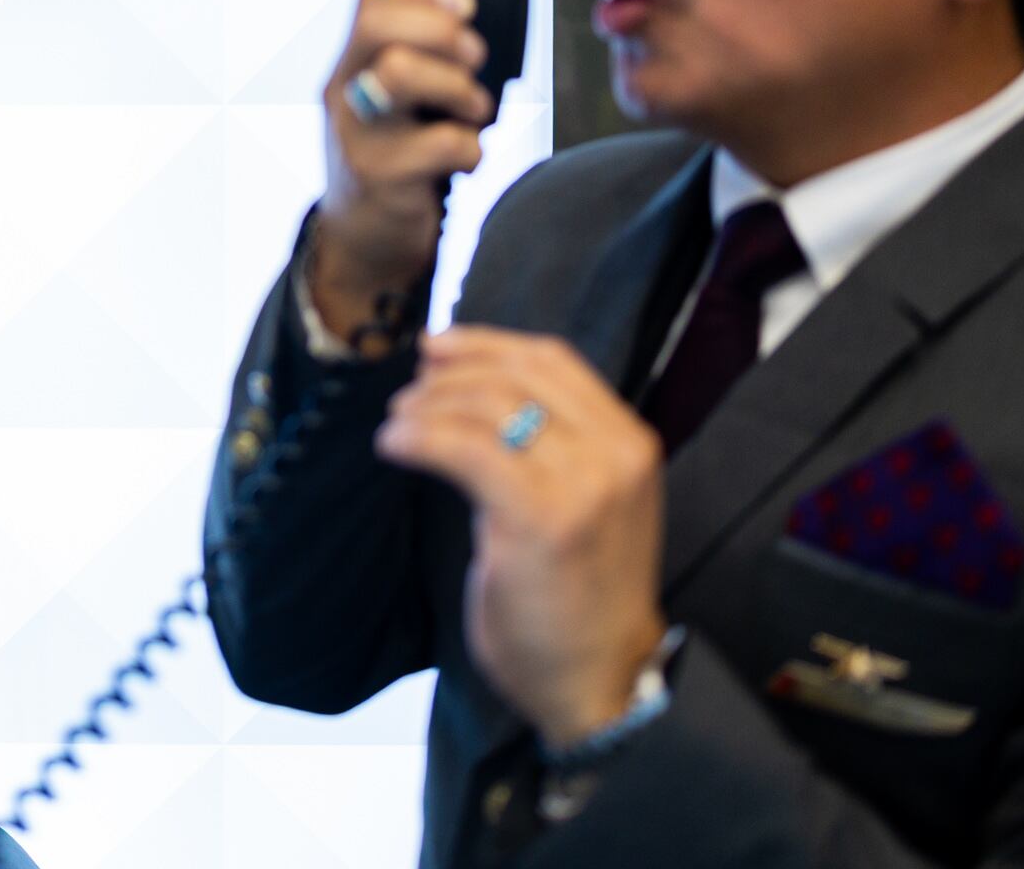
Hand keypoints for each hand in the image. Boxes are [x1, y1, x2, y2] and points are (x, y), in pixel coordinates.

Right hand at [307, 0, 497, 337]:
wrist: (362, 242)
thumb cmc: (394, 161)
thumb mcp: (389, 104)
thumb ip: (415, 62)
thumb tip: (470, 20)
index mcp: (350, 67)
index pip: (370, 5)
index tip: (466, 7)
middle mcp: (343, 94)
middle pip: (379, 28)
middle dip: (442, 32)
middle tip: (473, 60)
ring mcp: (356, 135)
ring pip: (400, 73)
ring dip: (458, 86)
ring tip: (474, 112)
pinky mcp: (378, 178)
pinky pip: (441, 145)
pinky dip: (472, 149)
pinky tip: (468, 161)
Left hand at [374, 325, 669, 745]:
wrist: (600, 678)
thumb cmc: (578, 593)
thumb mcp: (586, 501)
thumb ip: (554, 444)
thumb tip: (473, 383)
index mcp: (629, 442)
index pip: (554, 359)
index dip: (487, 344)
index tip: (438, 348)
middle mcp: (615, 455)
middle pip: (518, 374)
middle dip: (451, 371)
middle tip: (408, 389)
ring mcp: (584, 486)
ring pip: (488, 407)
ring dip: (428, 405)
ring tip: (397, 423)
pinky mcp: (541, 519)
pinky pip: (465, 451)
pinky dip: (420, 438)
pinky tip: (394, 446)